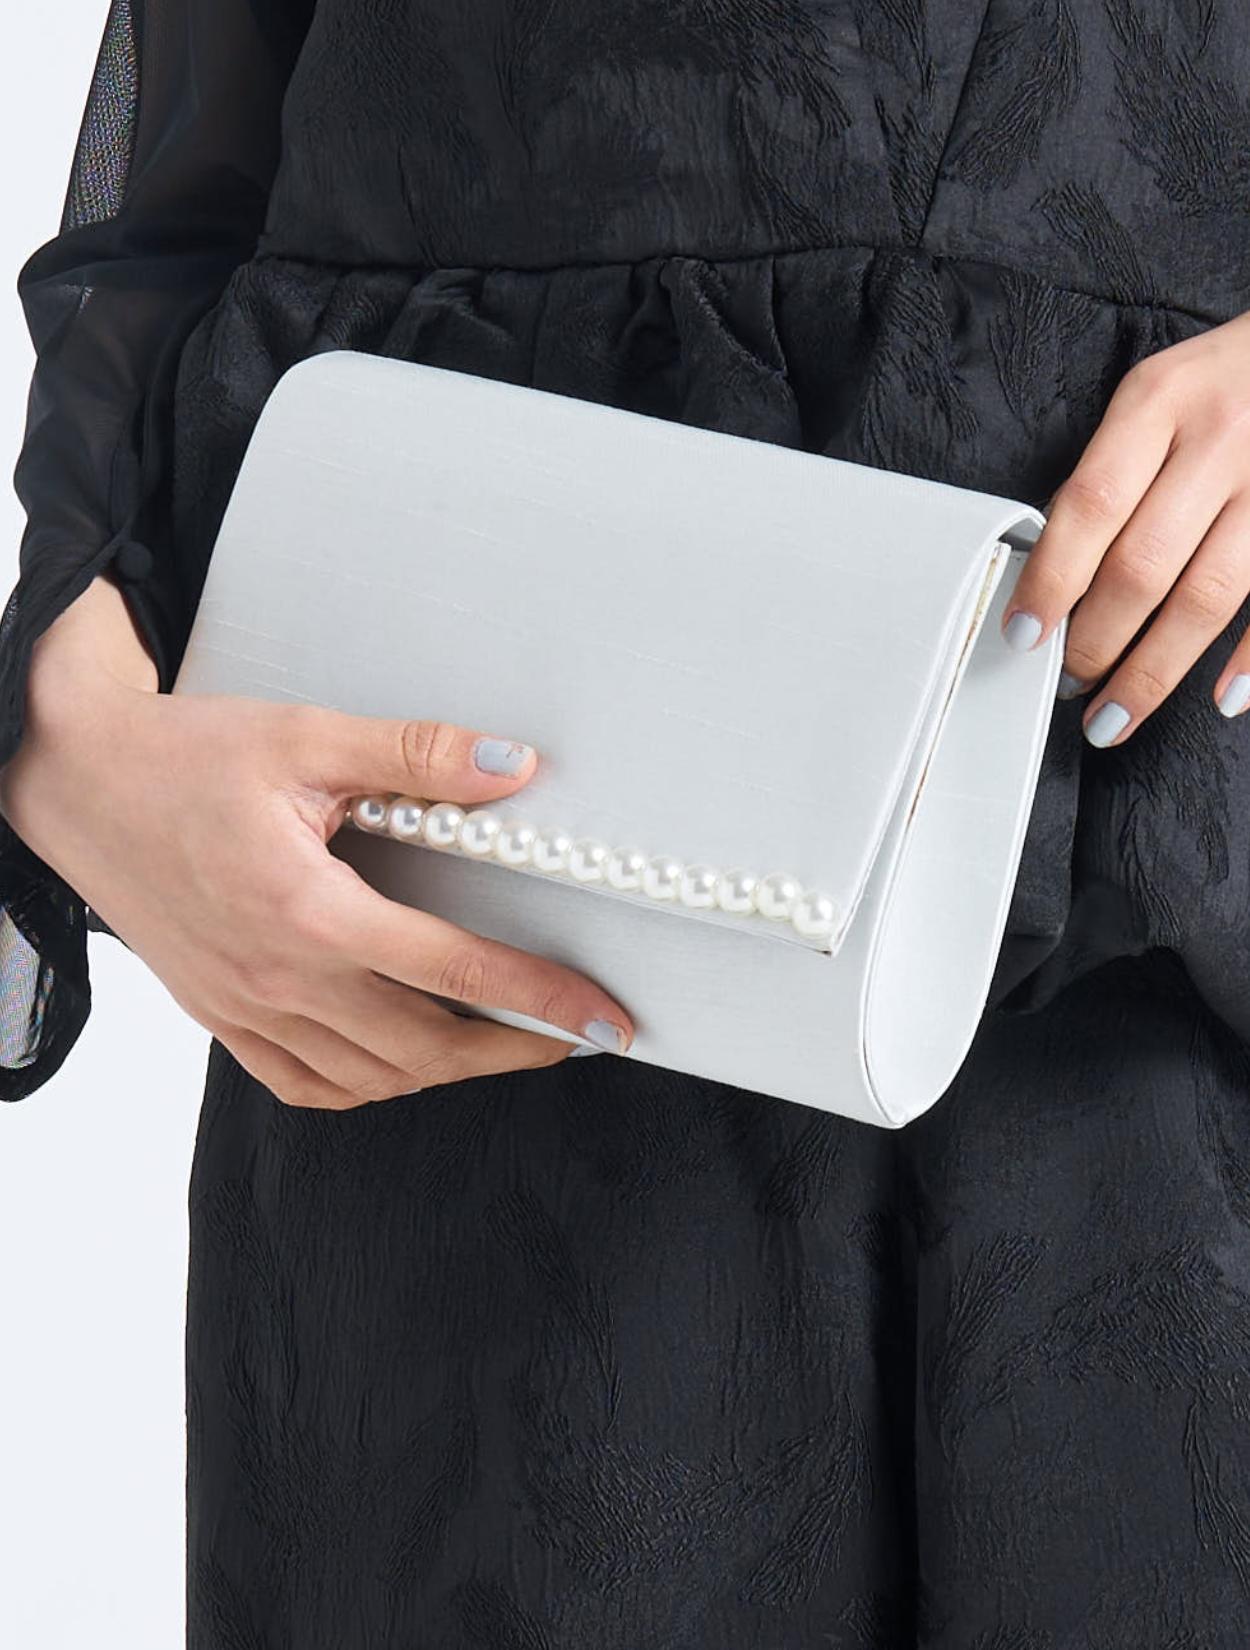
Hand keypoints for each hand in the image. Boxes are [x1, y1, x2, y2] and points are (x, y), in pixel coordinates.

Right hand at [2, 602, 633, 1108]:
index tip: (605, 1019)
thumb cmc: (183, 756)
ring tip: (502, 1042)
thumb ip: (417, 756)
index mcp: (308, 911)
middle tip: (573, 1037)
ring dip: (447, 1070)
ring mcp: (243, 1008)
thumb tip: (517, 768)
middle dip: (513, 1051)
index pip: (456, 971)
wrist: (71, 780)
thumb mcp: (306, 739)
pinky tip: (401, 1058)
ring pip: (370, 1077)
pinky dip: (366, 1084)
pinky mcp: (217, 1015)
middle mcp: (277, 977)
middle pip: (424, 1049)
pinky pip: (304, 1084)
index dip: (544, 999)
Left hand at [999, 308, 1249, 744]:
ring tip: (1112, 715)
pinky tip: (1220, 699)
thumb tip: (1051, 569)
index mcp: (1159, 402)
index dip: (1050, 581)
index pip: (1089, 507)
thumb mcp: (1154, 396)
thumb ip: (1109, 473)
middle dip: (1095, 641)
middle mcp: (1220, 439)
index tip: (1023, 637)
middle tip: (1067, 681)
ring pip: (1206, 597)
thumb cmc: (1222, 382)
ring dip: (1152, 671)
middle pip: (1143, 564)